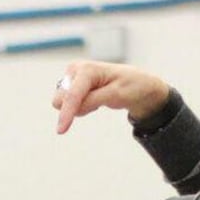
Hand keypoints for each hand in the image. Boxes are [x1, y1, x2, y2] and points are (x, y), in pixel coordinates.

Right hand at [52, 60, 172, 134]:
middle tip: (99, 103)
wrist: (139, 85)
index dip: (66, 113)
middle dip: (76, 108)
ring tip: (100, 99)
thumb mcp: (115, 95)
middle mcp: (75, 69)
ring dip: (81, 107)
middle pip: (60, 99)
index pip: (72, 95)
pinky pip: (68, 104)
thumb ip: (92, 100)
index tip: (61, 131)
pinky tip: (95, 99)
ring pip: (63, 103)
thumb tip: (72, 108)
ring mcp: (73, 77)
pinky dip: (82, 106)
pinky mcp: (73, 85)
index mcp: (86, 68)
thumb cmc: (131, 87)